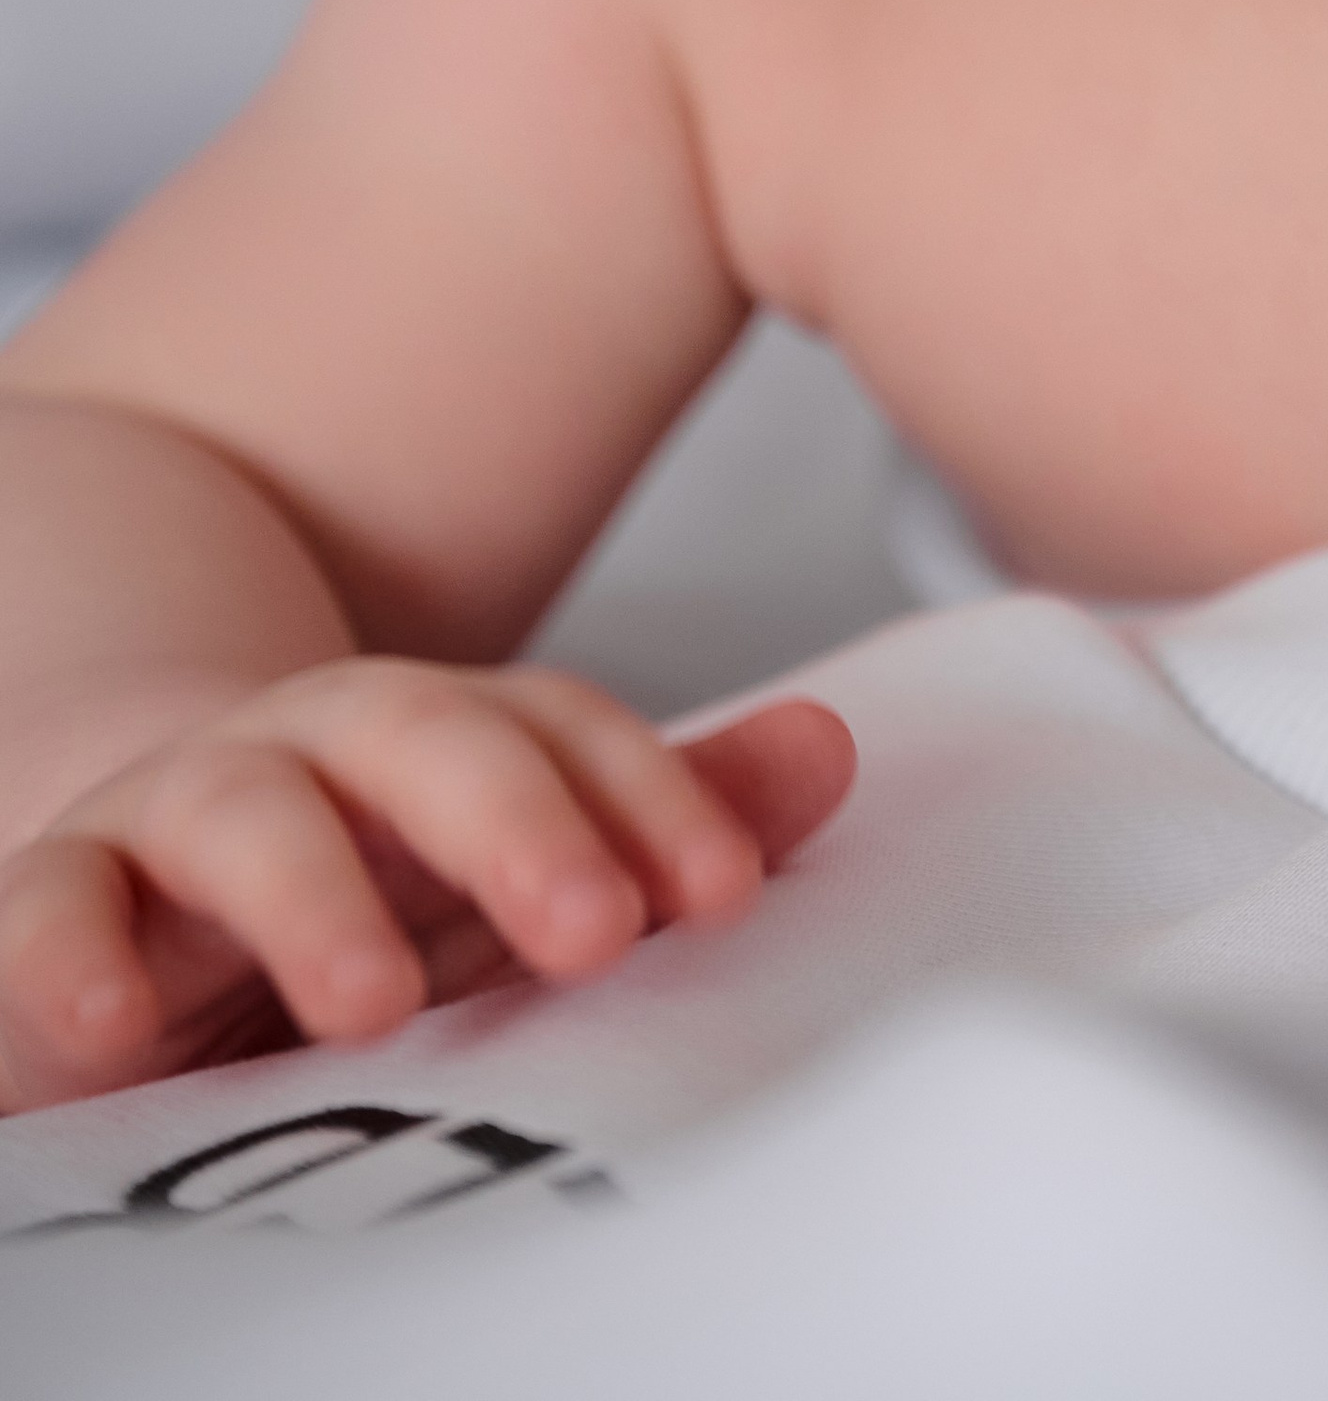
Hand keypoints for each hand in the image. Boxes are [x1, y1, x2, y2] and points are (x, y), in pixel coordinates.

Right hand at [0, 659, 854, 1110]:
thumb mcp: (503, 866)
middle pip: (418, 739)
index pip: (557, 729)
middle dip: (513, 823)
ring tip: (373, 1000)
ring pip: (242, 815)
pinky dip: (71, 953)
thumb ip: (655, 816)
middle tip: (592, 928)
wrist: (124, 899)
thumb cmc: (349, 891)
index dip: (649, 797)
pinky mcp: (49, 910)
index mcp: (433, 740)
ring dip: (311, 899)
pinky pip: (47, 913)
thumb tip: (830, 752)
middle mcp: (310, 753)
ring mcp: (171, 823)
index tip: (724, 892)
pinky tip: (116, 1017)